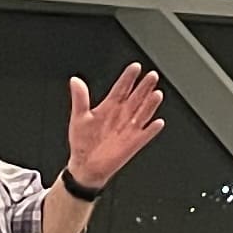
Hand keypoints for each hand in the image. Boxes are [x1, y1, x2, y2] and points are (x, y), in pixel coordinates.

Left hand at [66, 63, 163, 188]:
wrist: (85, 165)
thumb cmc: (82, 141)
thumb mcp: (79, 117)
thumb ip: (80, 98)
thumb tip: (75, 80)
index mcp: (109, 107)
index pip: (121, 88)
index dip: (128, 78)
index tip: (136, 67)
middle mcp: (122, 115)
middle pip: (136, 97)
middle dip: (144, 87)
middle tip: (152, 75)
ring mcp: (129, 128)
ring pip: (143, 113)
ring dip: (150, 104)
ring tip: (156, 93)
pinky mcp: (133, 143)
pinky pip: (145, 135)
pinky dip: (151, 129)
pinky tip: (157, 122)